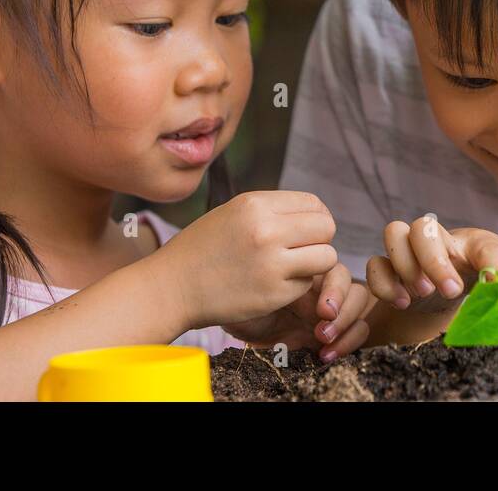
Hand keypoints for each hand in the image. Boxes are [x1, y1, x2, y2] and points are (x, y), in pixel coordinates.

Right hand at [150, 190, 338, 329]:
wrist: (170, 287)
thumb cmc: (202, 249)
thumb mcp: (234, 213)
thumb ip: (272, 210)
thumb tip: (315, 213)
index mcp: (256, 204)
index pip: (314, 203)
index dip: (315, 218)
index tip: (305, 231)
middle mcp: (267, 230)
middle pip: (327, 227)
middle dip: (319, 240)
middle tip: (302, 251)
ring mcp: (272, 263)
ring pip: (327, 257)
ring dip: (315, 264)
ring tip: (292, 268)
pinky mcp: (273, 294)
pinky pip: (307, 284)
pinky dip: (297, 286)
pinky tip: (273, 285)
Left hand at [222, 263, 372, 361]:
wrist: (229, 322)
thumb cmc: (231, 296)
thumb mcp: (245, 285)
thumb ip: (268, 274)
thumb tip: (283, 267)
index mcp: (300, 263)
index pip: (331, 258)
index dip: (332, 279)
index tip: (320, 302)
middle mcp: (317, 280)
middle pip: (348, 278)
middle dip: (342, 299)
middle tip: (324, 316)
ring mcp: (328, 304)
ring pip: (359, 300)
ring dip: (347, 320)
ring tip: (323, 337)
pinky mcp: (333, 329)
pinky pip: (358, 329)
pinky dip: (350, 340)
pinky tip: (326, 354)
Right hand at [366, 216, 497, 314]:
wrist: (449, 290)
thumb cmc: (491, 282)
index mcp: (481, 244)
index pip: (487, 243)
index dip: (494, 262)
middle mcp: (445, 241)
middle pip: (428, 226)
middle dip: (435, 257)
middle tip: (452, 290)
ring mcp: (413, 252)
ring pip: (396, 231)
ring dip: (404, 262)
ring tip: (418, 294)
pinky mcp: (389, 269)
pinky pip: (374, 262)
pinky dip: (382, 280)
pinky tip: (399, 300)